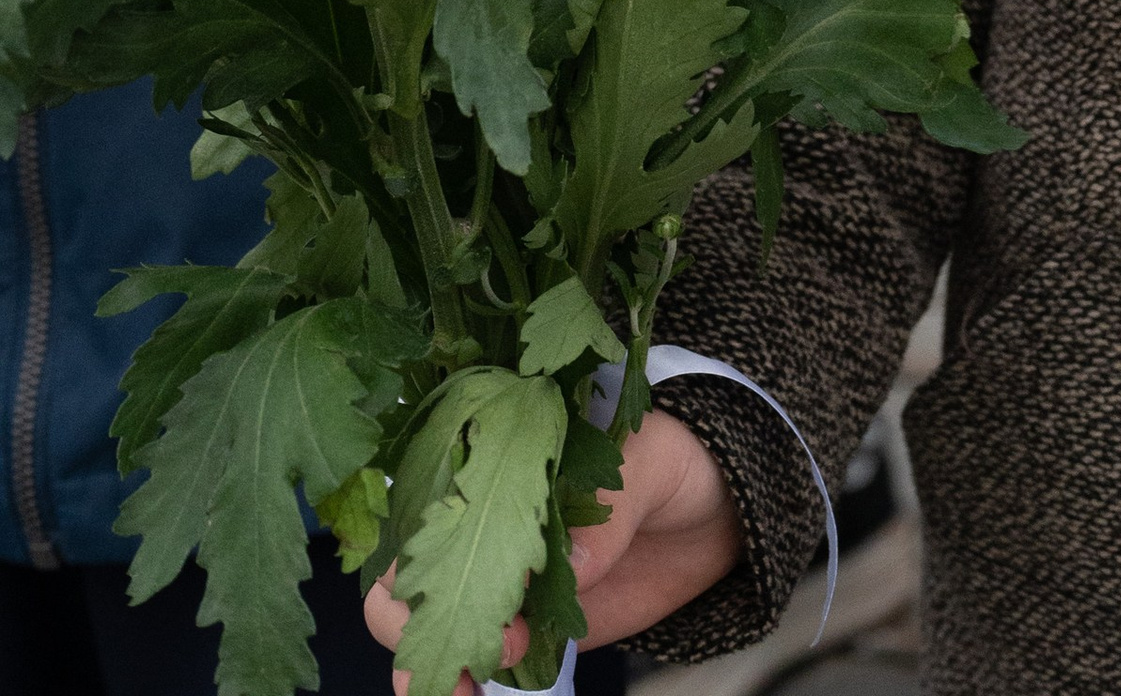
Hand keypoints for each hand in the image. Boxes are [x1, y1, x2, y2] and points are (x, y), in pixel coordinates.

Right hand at [363, 406, 742, 693]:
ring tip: (463, 688)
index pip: (427, 488)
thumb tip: (575, 564)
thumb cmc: (677, 458)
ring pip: (416, 617)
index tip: (476, 571)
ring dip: (425, 656)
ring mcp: (495, 571)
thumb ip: (614, 502)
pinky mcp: (517, 621)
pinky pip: (466, 655)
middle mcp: (481, 512)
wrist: (716, 509)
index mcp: (497, 450)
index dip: (430, 533)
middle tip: (492, 638)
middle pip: (404, 562)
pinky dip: (452, 682)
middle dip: (420, 609)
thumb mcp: (654, 459)